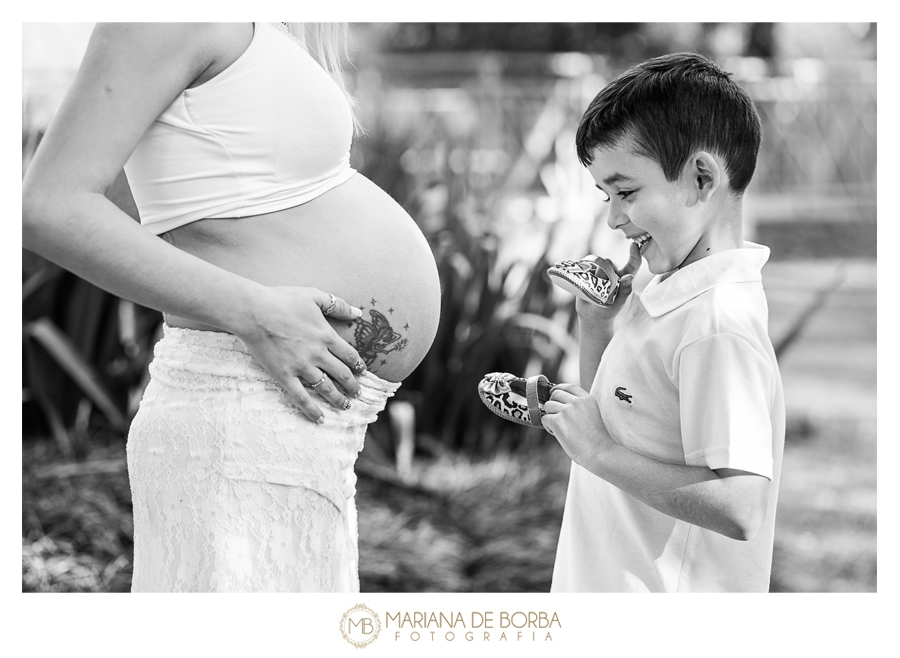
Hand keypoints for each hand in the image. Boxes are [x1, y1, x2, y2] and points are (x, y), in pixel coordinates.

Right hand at [237, 285, 366, 421]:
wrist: (253, 311)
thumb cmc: (282, 300)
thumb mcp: (314, 295)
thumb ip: (338, 305)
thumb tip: (359, 313)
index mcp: (326, 335)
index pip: (349, 355)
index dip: (358, 366)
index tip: (362, 372)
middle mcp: (317, 354)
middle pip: (341, 374)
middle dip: (352, 386)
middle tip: (357, 393)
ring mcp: (301, 367)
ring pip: (325, 388)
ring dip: (338, 399)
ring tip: (346, 407)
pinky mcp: (284, 376)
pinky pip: (301, 397)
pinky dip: (312, 410)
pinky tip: (320, 419)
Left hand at [542, 383, 613, 464]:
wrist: (599, 451)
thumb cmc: (596, 438)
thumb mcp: (592, 414)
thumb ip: (580, 406)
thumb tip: (560, 403)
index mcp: (587, 399)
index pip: (568, 386)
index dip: (559, 389)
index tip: (554, 394)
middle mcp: (576, 402)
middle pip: (555, 394)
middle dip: (553, 404)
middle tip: (557, 416)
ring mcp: (566, 410)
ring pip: (548, 406)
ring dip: (551, 416)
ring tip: (559, 428)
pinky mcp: (557, 421)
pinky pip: (545, 419)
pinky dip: (548, 427)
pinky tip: (557, 434)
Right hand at [576, 241, 641, 326]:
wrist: (590, 314)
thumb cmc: (607, 310)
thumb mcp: (617, 304)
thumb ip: (624, 291)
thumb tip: (629, 277)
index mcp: (624, 277)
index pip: (633, 264)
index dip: (635, 254)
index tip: (634, 245)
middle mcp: (613, 271)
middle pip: (609, 262)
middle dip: (604, 272)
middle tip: (601, 286)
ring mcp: (599, 271)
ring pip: (596, 264)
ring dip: (593, 274)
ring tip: (592, 287)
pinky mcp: (588, 271)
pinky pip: (585, 266)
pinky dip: (584, 271)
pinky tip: (584, 280)